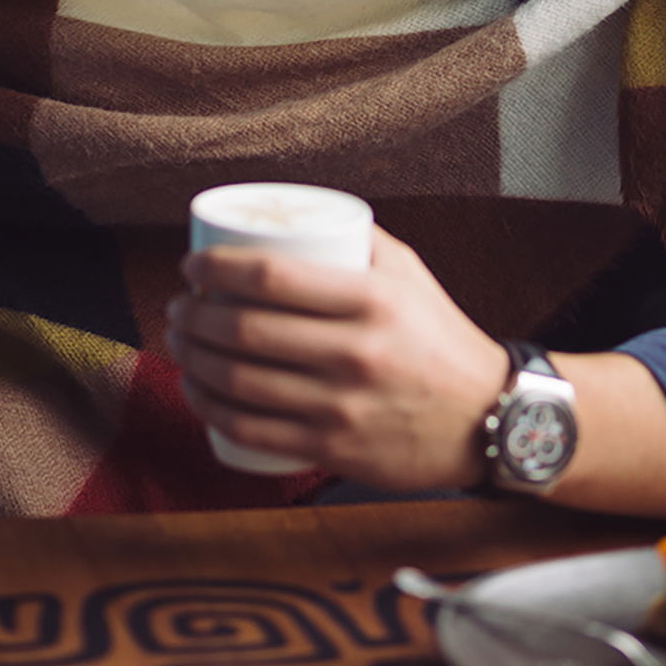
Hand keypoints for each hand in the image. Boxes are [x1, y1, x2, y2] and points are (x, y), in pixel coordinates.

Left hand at [166, 226, 509, 489]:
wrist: (487, 418)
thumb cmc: (438, 336)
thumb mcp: (408, 272)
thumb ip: (355, 239)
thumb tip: (291, 216)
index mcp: (371, 299)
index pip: (271, 278)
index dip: (216, 269)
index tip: (193, 265)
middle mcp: (355, 352)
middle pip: (244, 330)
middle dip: (193, 315)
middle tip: (179, 305)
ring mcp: (341, 405)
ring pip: (238, 383)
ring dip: (190, 359)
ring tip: (178, 341)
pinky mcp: (334, 449)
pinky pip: (251, 431)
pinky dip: (209, 410)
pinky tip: (194, 391)